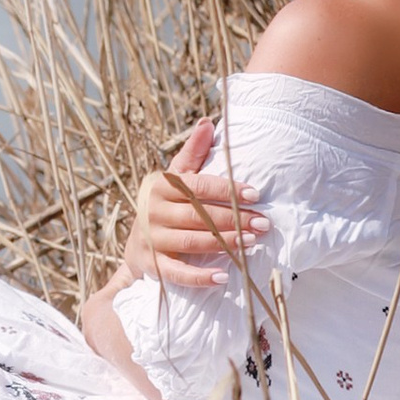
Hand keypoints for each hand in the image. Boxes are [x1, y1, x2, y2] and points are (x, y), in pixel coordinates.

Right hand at [123, 118, 266, 291]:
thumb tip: (208, 123)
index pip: (198, 186)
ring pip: (191, 241)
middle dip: (233, 219)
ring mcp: (151, 238)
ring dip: (223, 244)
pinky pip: (177, 272)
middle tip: (263, 223)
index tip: (256, 194)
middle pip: (198, 215)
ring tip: (251, 243)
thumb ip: (192, 152)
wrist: (136, 245)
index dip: (228, 190)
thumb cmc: (165, 204)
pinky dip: (200, 276)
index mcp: (161, 185)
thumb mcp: (174, 177)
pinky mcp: (151, 264)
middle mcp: (153, 210)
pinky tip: (223, 275)